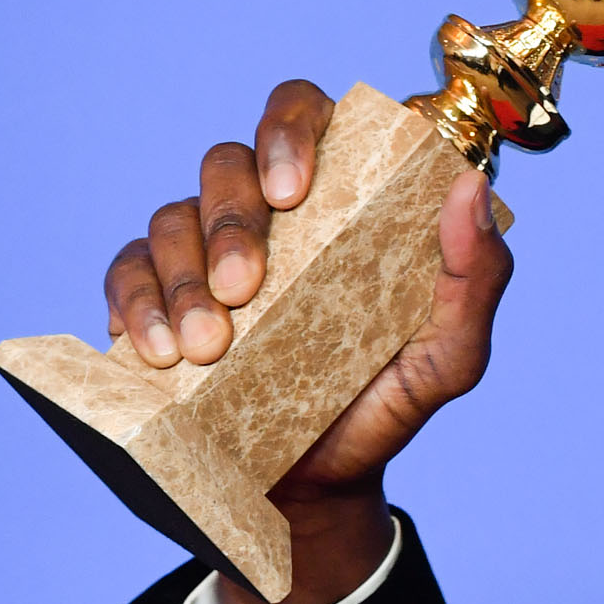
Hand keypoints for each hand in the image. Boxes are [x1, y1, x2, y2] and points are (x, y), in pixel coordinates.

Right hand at [102, 80, 513, 603]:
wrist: (318, 490)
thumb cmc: (385, 404)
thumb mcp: (449, 355)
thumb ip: (477, 279)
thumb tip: (472, 189)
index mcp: (337, 201)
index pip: (304, 114)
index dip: (290, 129)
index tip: (294, 191)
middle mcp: (266, 214)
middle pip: (227, 164)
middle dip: (232, 222)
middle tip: (245, 293)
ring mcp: (203, 252)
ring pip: (171, 218)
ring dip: (181, 276)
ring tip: (205, 348)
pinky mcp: (153, 298)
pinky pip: (126, 271)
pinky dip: (135, 304)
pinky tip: (157, 351)